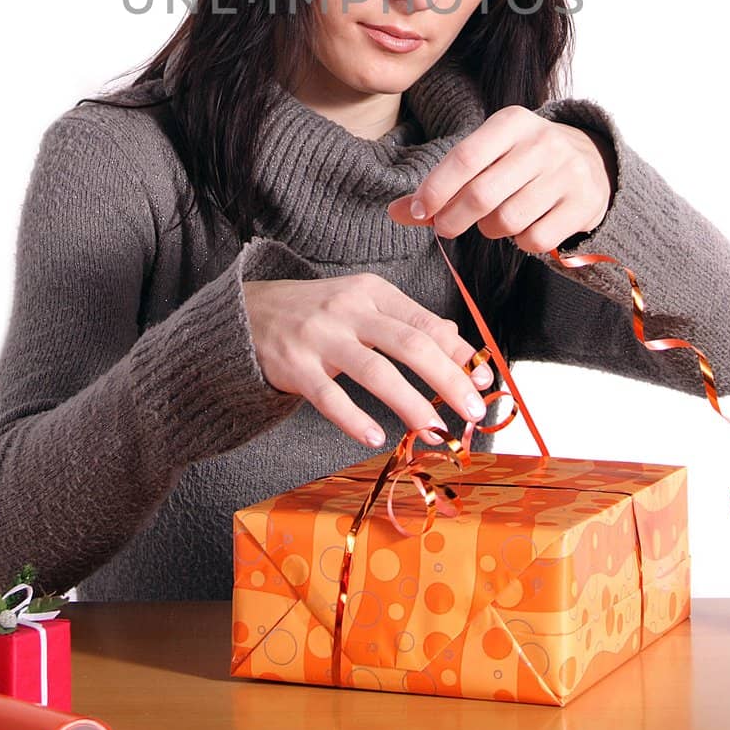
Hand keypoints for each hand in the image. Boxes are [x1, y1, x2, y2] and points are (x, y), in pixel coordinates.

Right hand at [242, 272, 495, 448]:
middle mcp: (349, 310)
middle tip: (472, 412)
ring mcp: (320, 337)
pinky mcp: (294, 366)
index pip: (425, 323)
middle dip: (447, 380)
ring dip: (410, 404)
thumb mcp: (363, 306)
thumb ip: (409, 323)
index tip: (483, 383)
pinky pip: (329, 396)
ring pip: (375, 371)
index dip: (458, 355)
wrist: (246, 314)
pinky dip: (353, 418)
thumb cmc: (316, 313)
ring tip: (435, 431)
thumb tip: (459, 346)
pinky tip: (374, 436)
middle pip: (409, 344)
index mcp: (372, 292)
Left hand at [386, 105, 614, 253]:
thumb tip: (396, 211)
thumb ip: (442, 183)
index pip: (465, 156)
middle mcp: (542, 142)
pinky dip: (521, 242)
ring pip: (508, 220)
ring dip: (490, 230)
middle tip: (445, 227)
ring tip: (495, 220)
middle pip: (482, 194)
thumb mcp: (486, 157)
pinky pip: (536, 239)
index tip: (418, 211)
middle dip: (453, 218)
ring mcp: (567, 173)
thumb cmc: (520, 162)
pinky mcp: (584, 204)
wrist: (591, 163)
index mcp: (512, 121)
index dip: (436, 188)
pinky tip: (525, 227)